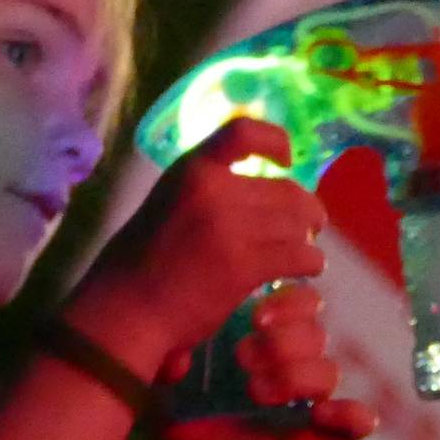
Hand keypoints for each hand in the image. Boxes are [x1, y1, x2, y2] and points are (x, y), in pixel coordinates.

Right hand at [70, 118, 327, 352]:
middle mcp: (214, 190)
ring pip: (297, 224)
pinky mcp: (245, 264)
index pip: (243, 132)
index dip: (275, 140)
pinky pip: (299, 255)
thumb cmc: (145, 261)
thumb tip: (261, 186)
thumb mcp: (170, 202)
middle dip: (306, 208)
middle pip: (287, 190)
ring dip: (308, 239)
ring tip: (305, 252)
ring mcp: (231, 227)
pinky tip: (305, 270)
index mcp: (192, 169)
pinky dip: (310, 263)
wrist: (128, 308)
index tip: (286, 159)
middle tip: (311, 223)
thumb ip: (210, 189)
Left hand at [153, 283, 378, 439]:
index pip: (298, 302)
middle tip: (242, 357)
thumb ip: (175, 351)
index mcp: (264, 336)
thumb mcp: (169, 376)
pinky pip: (355, 423)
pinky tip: (319, 415)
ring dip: (295, 377)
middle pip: (315, 332)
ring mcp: (306, 401)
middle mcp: (291, 363)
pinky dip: (351, 416)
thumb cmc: (178, 415)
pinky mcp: (316, 438)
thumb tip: (185, 349)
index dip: (285, 303)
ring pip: (327, 372)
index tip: (252, 318)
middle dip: (281, 341)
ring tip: (254, 393)